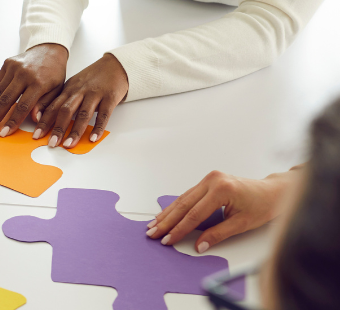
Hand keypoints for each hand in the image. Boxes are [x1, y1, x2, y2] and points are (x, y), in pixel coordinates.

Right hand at [0, 44, 68, 137]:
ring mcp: (14, 67)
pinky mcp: (7, 64)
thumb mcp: (57, 90)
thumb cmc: (54, 73)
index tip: (4, 133)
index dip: (12, 121)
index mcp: (39, 82)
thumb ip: (45, 105)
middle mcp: (24, 73)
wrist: (49, 49)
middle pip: (6, 100)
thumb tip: (34, 120)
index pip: (23, 106)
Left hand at [36, 53, 127, 147]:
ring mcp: (95, 94)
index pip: (52, 106)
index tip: (36, 135)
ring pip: (83, 114)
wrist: (115, 65)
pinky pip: (104, 114)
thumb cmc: (91, 79)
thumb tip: (41, 116)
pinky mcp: (110, 97)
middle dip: (57, 128)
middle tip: (51, 143)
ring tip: (68, 144)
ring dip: (75, 131)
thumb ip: (60, 100)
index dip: (43, 121)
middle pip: (65, 111)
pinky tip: (93, 138)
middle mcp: (79, 92)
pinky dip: (98, 127)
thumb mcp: (72, 86)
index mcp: (68, 90)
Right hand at [148, 169, 297, 252]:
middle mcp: (212, 180)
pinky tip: (165, 215)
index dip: (179, 229)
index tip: (168, 239)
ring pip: (182, 199)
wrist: (272, 192)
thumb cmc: (262, 206)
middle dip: (167, 221)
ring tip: (154, 225)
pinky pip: (188, 195)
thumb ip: (218, 234)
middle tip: (152, 233)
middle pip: (184, 205)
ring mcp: (209, 179)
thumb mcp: (241, 224)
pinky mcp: (208, 180)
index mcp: (221, 189)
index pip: (194, 214)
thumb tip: (199, 245)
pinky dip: (176, 207)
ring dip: (167, 213)